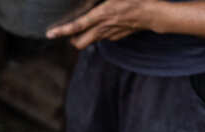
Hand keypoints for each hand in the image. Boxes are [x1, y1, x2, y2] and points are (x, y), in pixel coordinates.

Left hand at [46, 0, 161, 47]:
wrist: (154, 14)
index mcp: (101, 15)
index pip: (77, 26)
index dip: (62, 31)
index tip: (50, 34)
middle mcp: (102, 28)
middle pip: (78, 43)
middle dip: (71, 40)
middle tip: (68, 31)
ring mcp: (109, 35)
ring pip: (89, 41)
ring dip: (84, 36)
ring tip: (84, 27)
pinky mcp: (116, 37)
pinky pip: (102, 37)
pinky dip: (98, 33)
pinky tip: (103, 23)